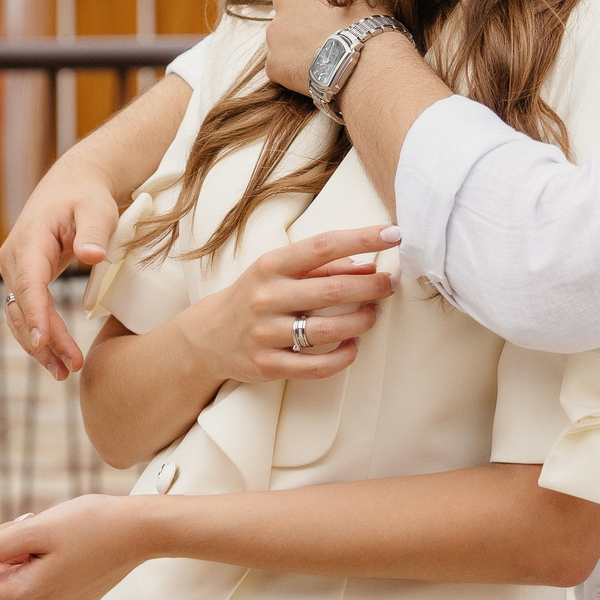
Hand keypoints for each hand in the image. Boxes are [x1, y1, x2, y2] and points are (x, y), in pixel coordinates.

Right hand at [0, 152, 120, 380]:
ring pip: (20, 316)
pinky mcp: (24, 279)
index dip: (35, 314)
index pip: (29, 283)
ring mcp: (15, 270)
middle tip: (70, 368)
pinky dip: (40, 336)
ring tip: (66, 372)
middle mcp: (14, 258)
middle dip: (44, 340)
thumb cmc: (86, 197)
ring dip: (40, 346)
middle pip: (23, 307)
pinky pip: (26, 312)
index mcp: (29, 240)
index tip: (43, 341)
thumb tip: (92, 256)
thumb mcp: (96, 209)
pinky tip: (57, 358)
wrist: (72, 185)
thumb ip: (94, 231)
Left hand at [0, 497, 154, 599]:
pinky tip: (64, 537)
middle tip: (26, 519)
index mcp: (26, 594)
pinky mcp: (74, 596)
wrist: (144, 530)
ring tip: (49, 524)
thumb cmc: (92, 524)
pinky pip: (40, 578)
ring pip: (18, 576)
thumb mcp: (34, 530)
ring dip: (20, 549)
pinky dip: (39, 556)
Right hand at [174, 226, 400, 384]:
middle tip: (391, 284)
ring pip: (328, 330)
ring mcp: (265, 334)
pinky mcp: (268, 365)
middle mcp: (267, 297)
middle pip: (332, 291)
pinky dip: (343, 356)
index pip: (322, 246)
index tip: (393, 234)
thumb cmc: (254, 295)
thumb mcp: (278, 271)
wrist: (206, 337)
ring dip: (362, 321)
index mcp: (271, 266)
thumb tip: (368, 266)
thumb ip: (321, 267)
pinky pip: (317, 366)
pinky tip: (354, 345)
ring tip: (374, 314)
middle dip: (372, 287)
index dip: (361, 238)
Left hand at [266, 0, 385, 95]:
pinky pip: (280, 63)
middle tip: (325, 27)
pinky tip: (316, 72)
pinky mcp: (273, 61)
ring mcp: (275, 30)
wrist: (366, 61)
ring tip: (324, 54)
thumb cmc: (373, 19)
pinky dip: (294, 68)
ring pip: (281, 33)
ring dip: (297, 40)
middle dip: (301, 11)